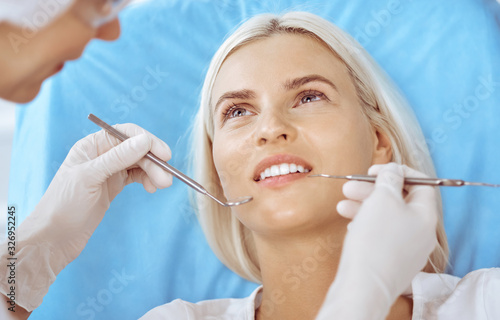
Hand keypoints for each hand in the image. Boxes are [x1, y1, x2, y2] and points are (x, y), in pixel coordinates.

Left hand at [0, 124, 172, 310]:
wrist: (55, 238)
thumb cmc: (65, 205)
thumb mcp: (91, 177)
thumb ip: (118, 158)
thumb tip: (145, 140)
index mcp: (92, 145)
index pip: (125, 133)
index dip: (147, 140)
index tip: (164, 154)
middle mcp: (101, 154)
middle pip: (135, 149)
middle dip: (153, 162)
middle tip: (166, 179)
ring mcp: (108, 171)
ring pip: (138, 163)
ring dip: (153, 172)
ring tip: (162, 186)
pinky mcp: (113, 186)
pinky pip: (136, 176)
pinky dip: (146, 180)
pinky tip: (152, 188)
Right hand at [316, 163, 438, 319]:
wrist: (364, 286)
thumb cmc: (375, 239)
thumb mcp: (382, 198)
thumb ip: (389, 178)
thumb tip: (393, 170)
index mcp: (426, 216)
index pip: (421, 185)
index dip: (398, 172)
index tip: (375, 170)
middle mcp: (422, 234)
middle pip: (400, 202)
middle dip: (373, 190)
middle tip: (349, 186)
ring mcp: (408, 251)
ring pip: (387, 219)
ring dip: (364, 207)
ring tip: (341, 205)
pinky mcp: (392, 263)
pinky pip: (382, 236)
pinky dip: (366, 226)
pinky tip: (351, 225)